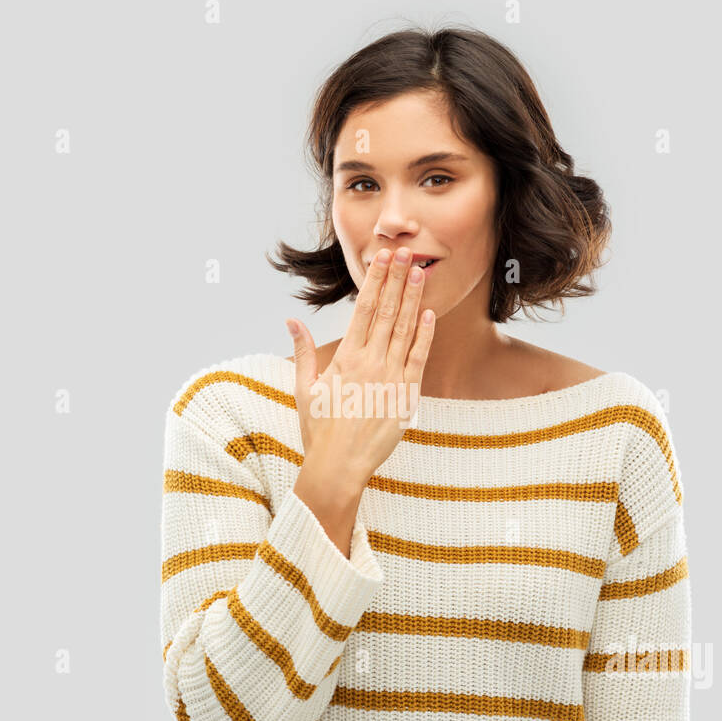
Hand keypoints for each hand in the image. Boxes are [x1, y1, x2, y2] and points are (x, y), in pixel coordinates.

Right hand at [285, 247, 435, 487]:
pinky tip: (429, 314)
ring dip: (412, 299)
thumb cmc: (318, 430)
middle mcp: (369, 363)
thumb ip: (303, 352)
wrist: (338, 467)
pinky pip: (418, 359)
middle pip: (386, 312)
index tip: (383, 258)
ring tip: (419, 272)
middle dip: (397, 280)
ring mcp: (390, 378)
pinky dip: (424, 336)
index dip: (375, 280)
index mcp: (345, 358)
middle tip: (406, 252)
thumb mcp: (304, 389)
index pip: (363, 309)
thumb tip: (292, 321)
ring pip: (404, 330)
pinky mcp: (405, 396)